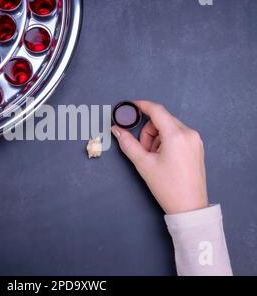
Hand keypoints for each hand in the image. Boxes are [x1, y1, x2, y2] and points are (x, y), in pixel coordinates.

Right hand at [111, 100, 207, 214]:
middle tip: (143, 150)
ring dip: (156, 137)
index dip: (141, 105)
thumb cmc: (168, 187)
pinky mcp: (196, 147)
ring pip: (169, 127)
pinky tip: (163, 158)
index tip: (131, 106)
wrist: (189, 207)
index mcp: (176, 135)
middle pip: (161, 119)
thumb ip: (127, 143)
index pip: (157, 110)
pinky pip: (177, 135)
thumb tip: (117, 130)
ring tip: (154, 158)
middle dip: (148, 131)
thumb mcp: (143, 164)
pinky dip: (166, 141)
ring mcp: (195, 140)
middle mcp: (189, 134)